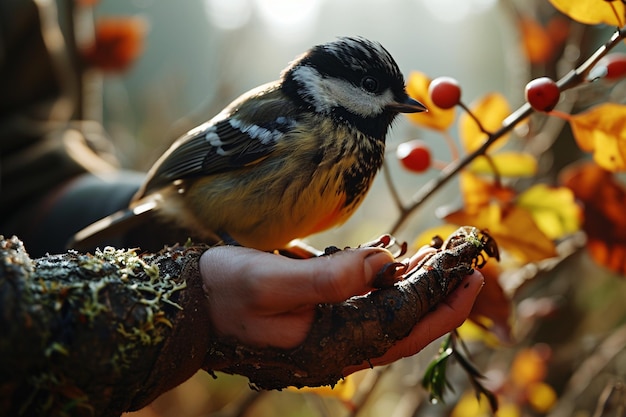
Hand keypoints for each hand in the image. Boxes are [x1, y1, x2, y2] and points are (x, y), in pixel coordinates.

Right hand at [200, 245, 483, 375]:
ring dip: (414, 285)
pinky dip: (383, 279)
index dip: (440, 301)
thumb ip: (330, 277)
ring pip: (386, 313)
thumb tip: (385, 261)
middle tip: (467, 265)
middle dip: (439, 296)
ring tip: (438, 256)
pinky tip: (392, 255)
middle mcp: (336, 346)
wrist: (188, 300)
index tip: (470, 272)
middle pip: (404, 326)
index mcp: (330, 347)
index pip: (401, 327)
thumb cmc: (224, 291)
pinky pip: (363, 301)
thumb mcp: (271, 282)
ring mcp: (328, 331)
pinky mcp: (318, 314)